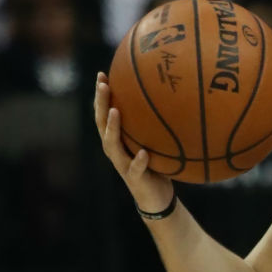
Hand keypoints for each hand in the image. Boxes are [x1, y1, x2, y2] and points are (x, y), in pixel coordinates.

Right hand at [93, 72, 174, 212]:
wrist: (156, 197)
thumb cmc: (156, 164)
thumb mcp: (153, 140)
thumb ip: (154, 123)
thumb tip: (170, 95)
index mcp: (118, 139)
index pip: (104, 113)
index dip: (101, 96)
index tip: (102, 74)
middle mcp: (116, 149)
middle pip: (102, 124)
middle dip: (101, 104)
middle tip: (104, 85)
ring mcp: (123, 164)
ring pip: (112, 145)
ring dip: (113, 128)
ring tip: (116, 111)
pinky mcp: (135, 179)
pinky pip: (135, 169)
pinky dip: (139, 161)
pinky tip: (144, 153)